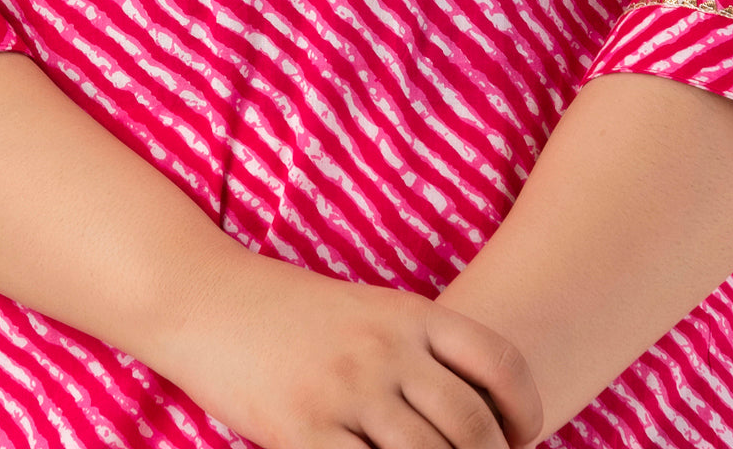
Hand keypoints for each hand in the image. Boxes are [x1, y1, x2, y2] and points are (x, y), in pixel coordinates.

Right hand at [147, 241, 542, 448]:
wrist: (207, 298)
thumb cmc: (291, 313)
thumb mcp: (367, 312)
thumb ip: (419, 352)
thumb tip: (481, 418)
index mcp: (409, 313)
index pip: (500, 362)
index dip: (525, 412)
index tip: (521, 440)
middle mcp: (386, 348)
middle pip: (472, 427)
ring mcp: (346, 390)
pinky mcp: (304, 430)